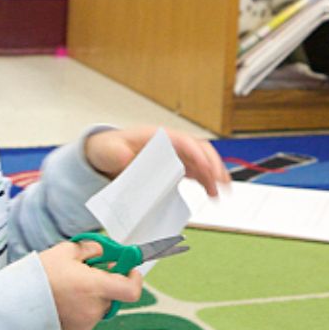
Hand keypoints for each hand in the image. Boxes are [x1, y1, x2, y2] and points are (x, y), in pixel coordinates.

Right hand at [39, 238, 143, 329]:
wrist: (14, 305)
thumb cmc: (37, 278)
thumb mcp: (66, 252)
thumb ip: (92, 249)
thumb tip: (104, 252)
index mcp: (95, 287)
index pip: (131, 290)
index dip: (135, 278)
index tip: (129, 269)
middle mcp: (94, 309)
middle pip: (113, 296)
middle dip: (104, 284)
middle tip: (87, 272)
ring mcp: (85, 324)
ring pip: (99, 306)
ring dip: (91, 297)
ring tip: (68, 287)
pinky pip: (86, 317)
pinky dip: (80, 308)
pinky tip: (62, 300)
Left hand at [85, 126, 228, 197]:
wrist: (106, 155)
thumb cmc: (109, 149)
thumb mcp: (108, 150)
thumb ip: (116, 153)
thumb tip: (125, 158)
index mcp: (158, 137)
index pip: (184, 142)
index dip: (197, 154)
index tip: (205, 168)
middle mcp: (171, 144)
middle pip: (200, 149)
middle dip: (213, 164)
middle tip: (220, 182)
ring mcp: (175, 155)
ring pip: (203, 160)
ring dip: (215, 173)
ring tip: (222, 191)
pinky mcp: (175, 167)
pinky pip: (197, 171)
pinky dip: (208, 180)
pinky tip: (213, 192)